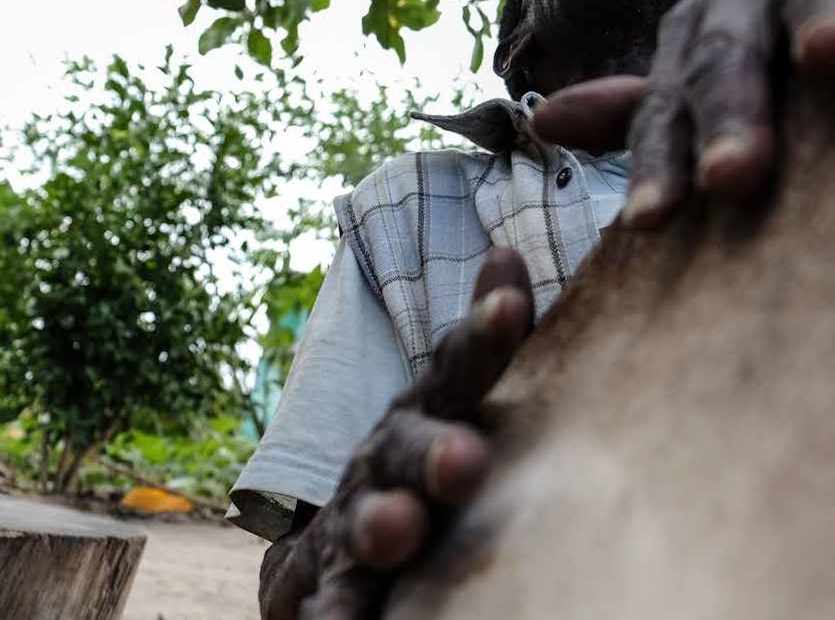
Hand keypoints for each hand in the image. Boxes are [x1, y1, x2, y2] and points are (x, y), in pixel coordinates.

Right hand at [260, 247, 533, 619]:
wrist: (327, 539)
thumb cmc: (414, 460)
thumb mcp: (446, 400)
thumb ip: (478, 342)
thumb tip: (506, 251)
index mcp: (424, 412)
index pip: (454, 366)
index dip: (481, 335)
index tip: (509, 304)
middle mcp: (384, 460)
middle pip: (406, 447)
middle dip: (433, 450)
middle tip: (466, 461)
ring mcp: (350, 521)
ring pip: (363, 521)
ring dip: (378, 525)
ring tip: (397, 530)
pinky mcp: (325, 585)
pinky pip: (329, 605)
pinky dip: (333, 617)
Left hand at [532, 0, 834, 227]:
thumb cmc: (761, 64)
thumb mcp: (697, 88)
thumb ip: (635, 114)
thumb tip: (542, 124)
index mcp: (689, 45)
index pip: (667, 112)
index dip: (660, 164)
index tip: (651, 222)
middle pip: (725, 56)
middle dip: (729, 114)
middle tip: (734, 176)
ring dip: (817, 13)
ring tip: (832, 55)